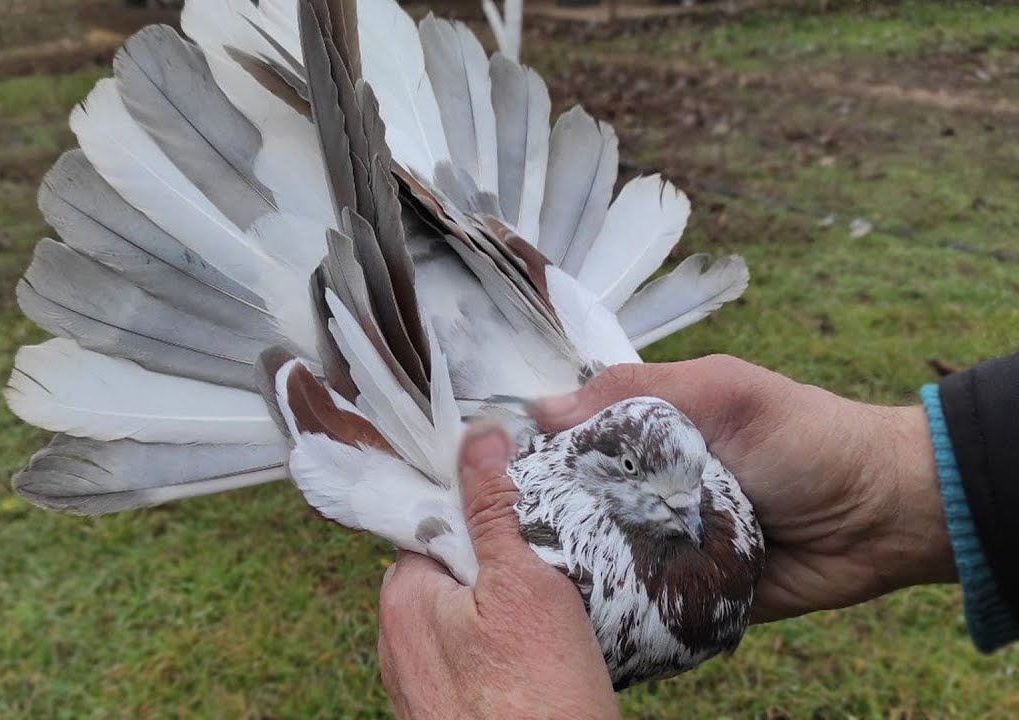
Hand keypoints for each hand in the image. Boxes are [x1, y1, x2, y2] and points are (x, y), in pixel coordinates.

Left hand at [377, 425, 621, 719]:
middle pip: (452, 571)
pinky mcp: (448, 713)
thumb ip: (493, 509)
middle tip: (550, 580)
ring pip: (469, 620)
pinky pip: (478, 663)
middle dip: (498, 568)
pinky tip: (546, 670)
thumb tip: (478, 436)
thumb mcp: (524, 585)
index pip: (431, 524)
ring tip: (554, 633)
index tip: (519, 513)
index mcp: (402, 597)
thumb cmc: (535, 703)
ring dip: (509, 615)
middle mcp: (396, 642)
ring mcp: (420, 685)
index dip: (478, 514)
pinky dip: (509, 658)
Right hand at [530, 355, 955, 622]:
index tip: (488, 462)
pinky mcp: (684, 590)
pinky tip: (572, 602)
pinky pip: (637, 599)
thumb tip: (541, 408)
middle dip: (543, 511)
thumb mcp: (720, 390)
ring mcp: (664, 540)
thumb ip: (635, 392)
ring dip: (575, 558)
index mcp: (647, 431)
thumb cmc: (804, 436)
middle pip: (572, 500)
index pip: (568, 440)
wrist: (881, 516)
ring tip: (526, 565)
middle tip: (500, 522)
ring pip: (597, 552)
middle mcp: (646, 485)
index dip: (530, 451)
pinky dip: (615, 601)